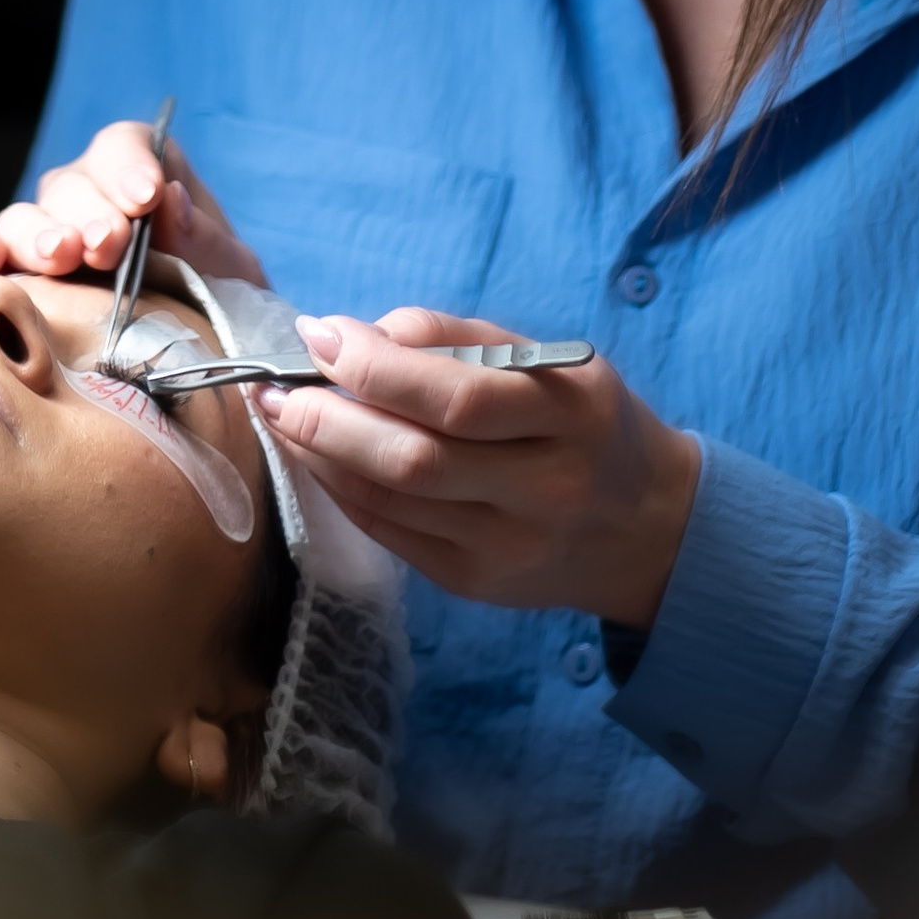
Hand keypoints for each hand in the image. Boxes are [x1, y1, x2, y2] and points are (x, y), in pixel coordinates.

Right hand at [0, 120, 269, 290]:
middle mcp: (84, 201)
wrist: (193, 371)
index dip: (128, 166)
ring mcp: (43, 240)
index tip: (147, 197)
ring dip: (37, 234)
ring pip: (21, 219)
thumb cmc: (215, 307)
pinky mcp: (12, 284)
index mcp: (142, 179)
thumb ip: (206, 240)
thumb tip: (169, 203)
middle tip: (108, 244)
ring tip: (60, 257)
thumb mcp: (232, 276)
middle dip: (89, 211)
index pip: (124, 147)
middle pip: (69, 185)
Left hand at [254, 311, 700, 629]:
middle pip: (415, 459)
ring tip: (280, 415)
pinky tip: (317, 457)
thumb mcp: (549, 361)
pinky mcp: (476, 583)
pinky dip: (341, 490)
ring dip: (320, 454)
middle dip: (327, 418)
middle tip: (273, 385)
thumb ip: (456, 338)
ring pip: (392, 501)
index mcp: (572, 414)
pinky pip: (389, 533)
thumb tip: (355, 334)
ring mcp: (509, 545)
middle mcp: (546, 487)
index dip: (376, 366)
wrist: (645, 527)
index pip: (459, 397)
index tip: (321, 334)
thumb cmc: (583, 423)